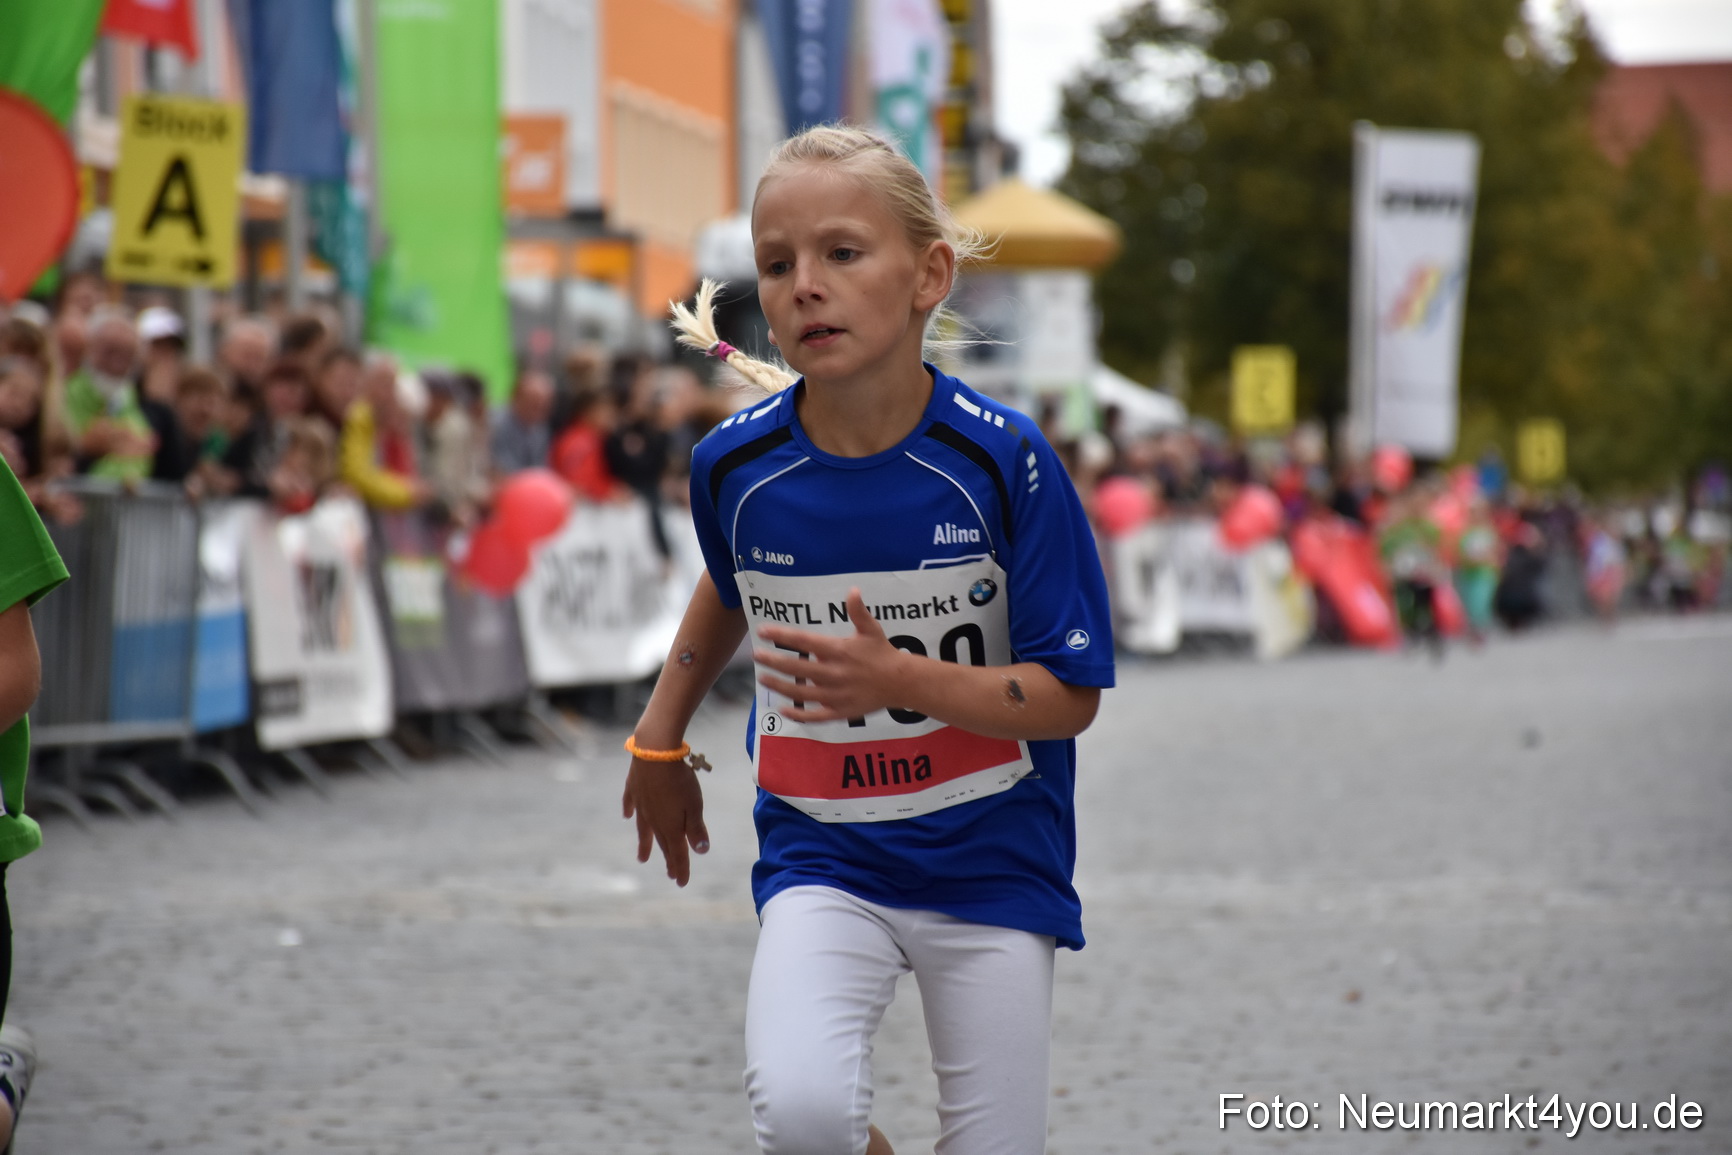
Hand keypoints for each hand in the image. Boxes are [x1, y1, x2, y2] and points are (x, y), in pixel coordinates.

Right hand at [622, 756, 709, 886]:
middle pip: (662, 843)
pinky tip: (627, 816)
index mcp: (670, 826)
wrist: (655, 752)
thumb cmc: (679, 779)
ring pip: (644, 829)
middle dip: (668, 859)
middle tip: (671, 873)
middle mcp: (653, 820)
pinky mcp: (634, 788)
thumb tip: (701, 852)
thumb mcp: (694, 805)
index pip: (677, 853)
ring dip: (645, 844)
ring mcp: (641, 805)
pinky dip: (629, 811)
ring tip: (642, 858)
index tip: (681, 883)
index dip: (681, 868)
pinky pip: (630, 804)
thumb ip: (696, 829)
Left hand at [755, 588, 909, 723]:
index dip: (782, 635)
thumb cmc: (883, 653)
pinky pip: (816, 715)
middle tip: (756, 654)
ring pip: (801, 692)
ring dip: (780, 686)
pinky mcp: (841, 711)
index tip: (763, 630)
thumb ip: (858, 611)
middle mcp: (835, 673)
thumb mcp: (871, 629)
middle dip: (774, 660)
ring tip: (763, 678)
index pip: (804, 641)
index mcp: (839, 651)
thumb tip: (853, 590)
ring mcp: (836, 694)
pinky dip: (799, 714)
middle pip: (798, 667)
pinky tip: (782, 709)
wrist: (902, 682)